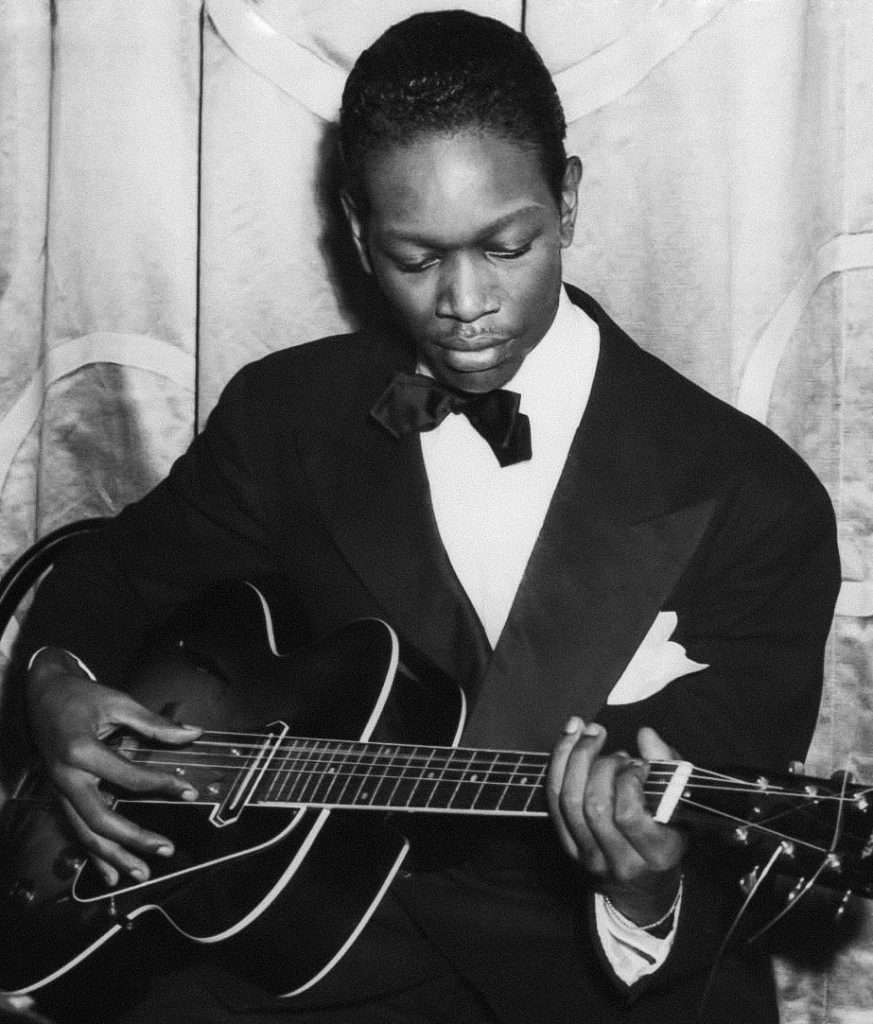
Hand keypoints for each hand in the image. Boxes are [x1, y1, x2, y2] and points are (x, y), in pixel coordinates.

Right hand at [26, 648, 201, 884]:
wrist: (41, 695)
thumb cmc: (80, 697)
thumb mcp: (119, 702)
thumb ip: (155, 723)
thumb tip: (191, 734)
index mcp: (81, 751)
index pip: (129, 777)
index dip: (162, 786)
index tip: (189, 792)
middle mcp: (66, 776)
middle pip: (101, 819)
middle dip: (134, 838)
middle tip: (165, 848)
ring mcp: (59, 790)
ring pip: (85, 833)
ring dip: (114, 857)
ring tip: (142, 872)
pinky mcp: (59, 796)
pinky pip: (76, 830)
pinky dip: (93, 855)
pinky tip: (111, 875)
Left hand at [547, 718, 685, 925]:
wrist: (642, 889)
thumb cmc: (666, 839)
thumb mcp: (681, 808)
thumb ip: (669, 768)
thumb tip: (645, 735)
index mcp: (655, 854)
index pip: (628, 815)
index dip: (628, 781)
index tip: (639, 765)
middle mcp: (618, 860)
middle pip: (594, 806)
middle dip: (602, 765)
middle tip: (617, 751)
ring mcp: (588, 856)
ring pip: (569, 801)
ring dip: (576, 757)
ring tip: (591, 735)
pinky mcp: (568, 847)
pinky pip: (553, 802)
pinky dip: (558, 765)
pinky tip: (569, 740)